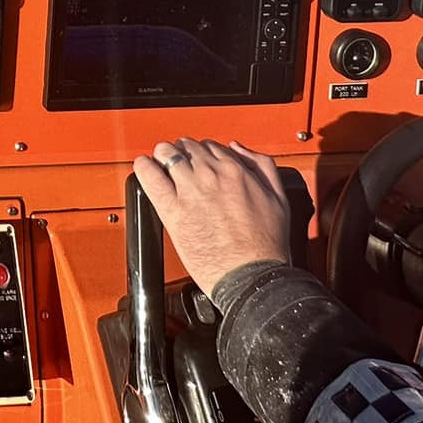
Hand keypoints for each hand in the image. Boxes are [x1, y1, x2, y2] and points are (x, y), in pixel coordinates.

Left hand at [132, 138, 291, 293]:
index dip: (202, 154)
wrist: (252, 276)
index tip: (200, 163)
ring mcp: (190, 190)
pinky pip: (150, 176)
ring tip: (162, 168)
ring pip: (166, 154)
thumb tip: (237, 148)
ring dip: (163, 158)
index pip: (209, 145)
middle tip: (180, 167)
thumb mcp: (278, 197)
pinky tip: (145, 171)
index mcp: (236, 170)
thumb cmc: (266, 246)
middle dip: (182, 154)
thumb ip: (261, 166)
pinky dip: (144, 168)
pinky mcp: (173, 210)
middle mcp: (211, 175)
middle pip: (186, 147)